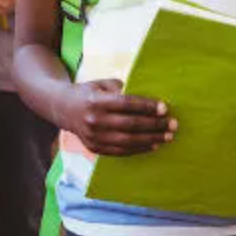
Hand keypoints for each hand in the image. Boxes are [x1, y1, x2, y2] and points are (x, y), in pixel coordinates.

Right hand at [52, 78, 176, 155]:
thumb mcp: (101, 83)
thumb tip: (143, 98)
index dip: (147, 106)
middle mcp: (94, 121)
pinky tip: (152, 145)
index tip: (165, 108)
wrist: (62, 108)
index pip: (127, 104)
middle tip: (173, 124)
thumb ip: (120, 89)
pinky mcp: (95, 148)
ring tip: (167, 137)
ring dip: (150, 140)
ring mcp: (94, 137)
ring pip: (128, 141)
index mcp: (96, 101)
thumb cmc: (87, 93)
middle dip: (154, 125)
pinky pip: (120, 151)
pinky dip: (138, 149)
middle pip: (130, 125)